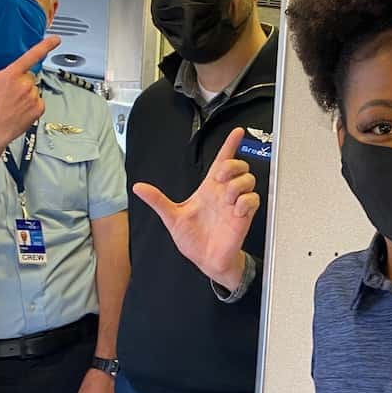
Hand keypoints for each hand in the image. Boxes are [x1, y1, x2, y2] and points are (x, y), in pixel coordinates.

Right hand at [0, 35, 59, 151]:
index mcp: (12, 74)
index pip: (32, 55)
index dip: (46, 45)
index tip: (56, 39)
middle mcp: (25, 85)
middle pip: (28, 76)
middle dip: (20, 81)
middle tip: (7, 92)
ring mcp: (33, 97)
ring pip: (33, 89)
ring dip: (26, 94)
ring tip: (12, 103)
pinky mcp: (39, 109)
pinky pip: (39, 102)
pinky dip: (32, 105)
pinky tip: (19, 109)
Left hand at [132, 127, 259, 289]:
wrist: (205, 260)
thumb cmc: (192, 239)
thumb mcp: (172, 217)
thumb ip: (158, 200)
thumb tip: (138, 187)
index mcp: (208, 188)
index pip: (221, 160)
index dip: (230, 145)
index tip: (238, 132)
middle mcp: (224, 192)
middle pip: (238, 165)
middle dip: (233, 165)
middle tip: (220, 178)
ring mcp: (235, 203)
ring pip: (248, 179)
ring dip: (238, 184)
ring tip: (226, 198)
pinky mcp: (244, 216)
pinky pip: (252, 199)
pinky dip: (245, 201)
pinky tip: (235, 210)